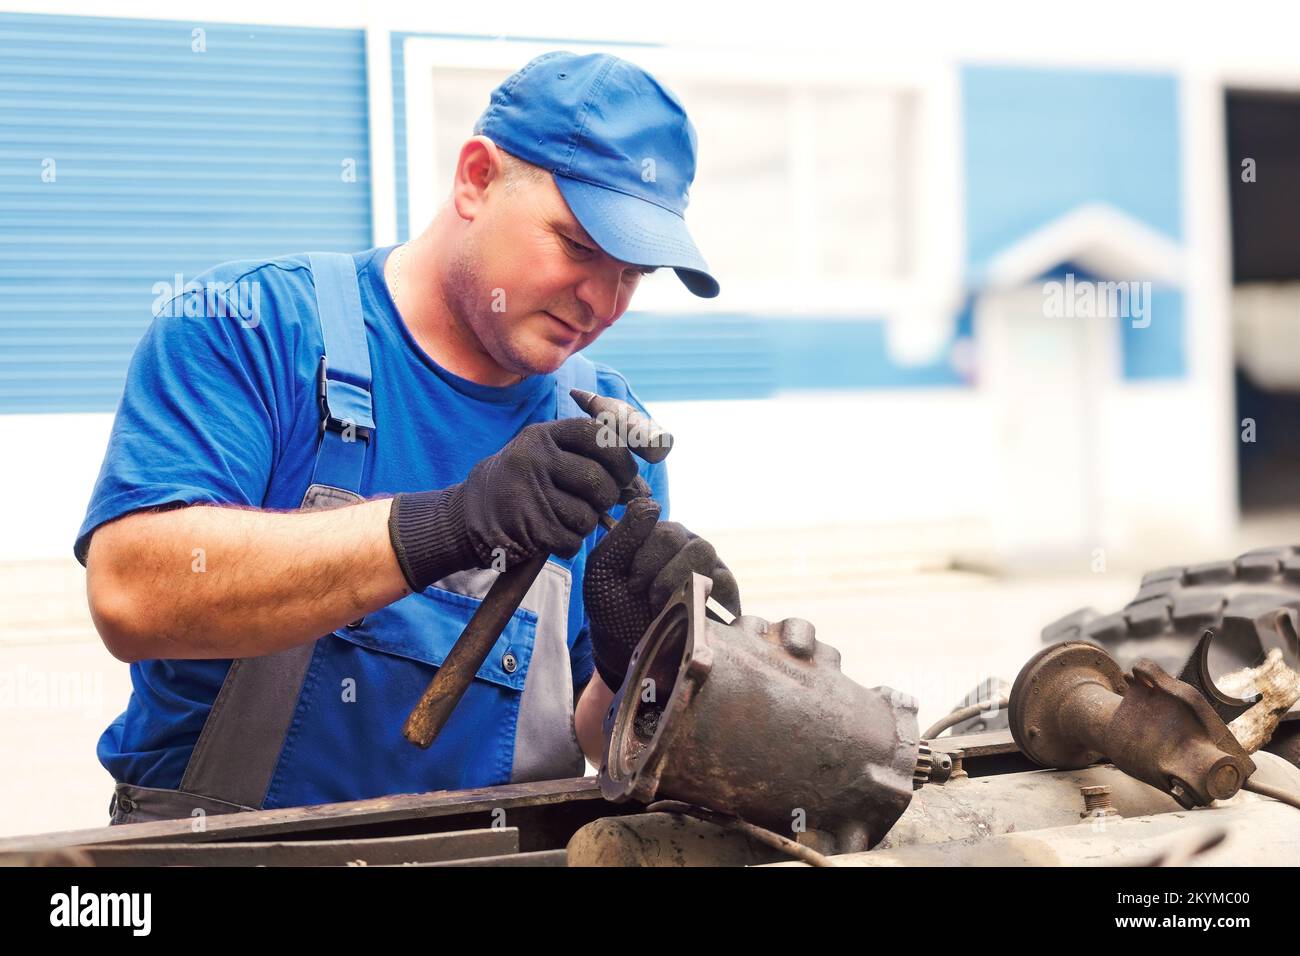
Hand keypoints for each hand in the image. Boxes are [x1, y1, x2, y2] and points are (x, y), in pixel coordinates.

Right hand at [389, 418, 637, 591]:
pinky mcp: (528, 528)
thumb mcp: (546, 455)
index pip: (600, 436)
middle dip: (608, 497)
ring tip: (566, 518)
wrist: (467, 516)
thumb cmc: (523, 484)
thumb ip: (589, 457)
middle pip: (601, 481)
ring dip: (586, 524)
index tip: (624, 474)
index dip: (622, 457)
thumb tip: (641, 486)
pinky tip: (552, 535)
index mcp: (543, 435)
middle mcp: (534, 458)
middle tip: (598, 502)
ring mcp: (529, 493)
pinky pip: (573, 540)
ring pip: (589, 515)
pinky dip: (569, 543)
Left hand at [584, 498, 740, 690]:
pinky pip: (726, 581)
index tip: (630, 584)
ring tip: (666, 607)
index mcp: (655, 534)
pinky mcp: (725, 592)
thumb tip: (650, 503)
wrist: (631, 650)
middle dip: (661, 574)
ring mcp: (707, 565)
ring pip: (705, 553)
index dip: (644, 559)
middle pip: (685, 540)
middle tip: (647, 598)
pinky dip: (707, 599)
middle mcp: (684, 543)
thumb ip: (621, 536)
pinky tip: (690, 613)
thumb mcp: (602, 571)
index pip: (661, 529)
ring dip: (681, 583)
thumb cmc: (614, 607)